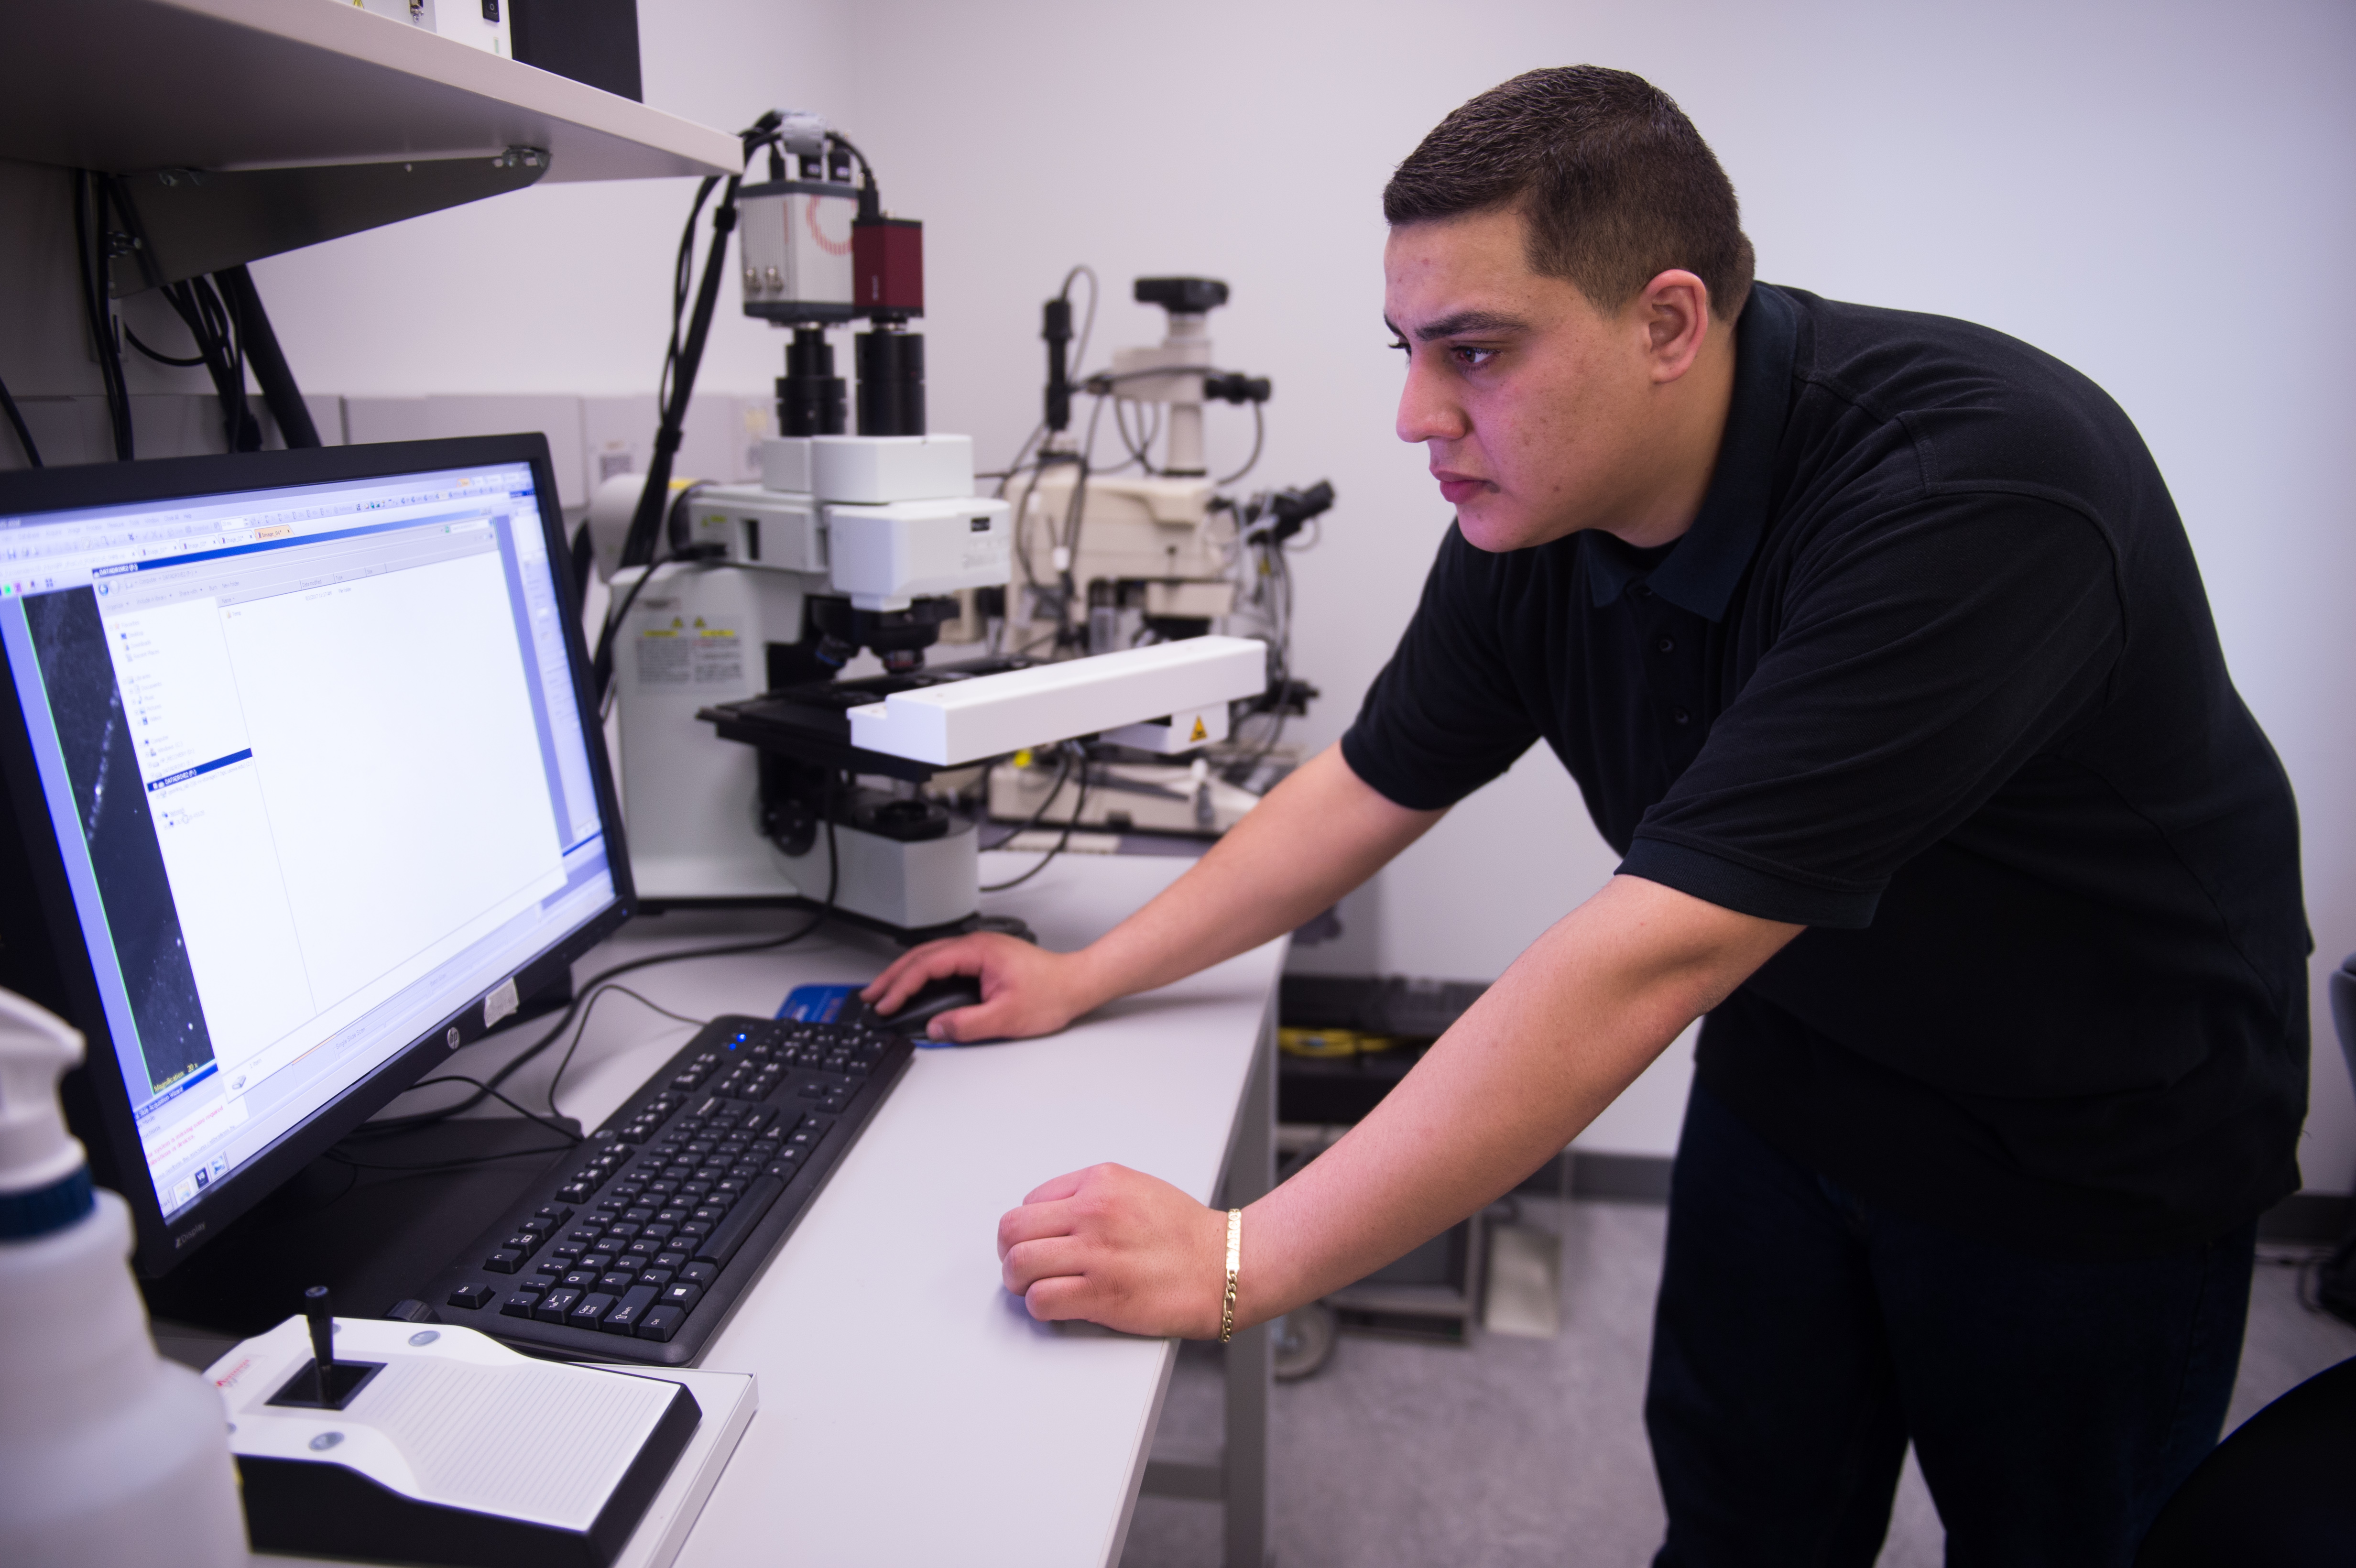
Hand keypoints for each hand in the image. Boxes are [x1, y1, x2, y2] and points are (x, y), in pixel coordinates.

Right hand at [860, 931, 1096, 1042]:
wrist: (1076, 984)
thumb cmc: (1052, 993)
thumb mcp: (1007, 1017)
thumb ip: (968, 1024)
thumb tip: (936, 1028)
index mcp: (978, 951)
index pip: (927, 965)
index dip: (901, 986)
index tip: (885, 1004)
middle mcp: (975, 946)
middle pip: (921, 957)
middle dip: (892, 977)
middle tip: (870, 997)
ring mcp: (978, 951)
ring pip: (929, 958)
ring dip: (904, 975)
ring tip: (883, 993)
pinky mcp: (981, 961)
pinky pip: (942, 963)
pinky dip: (922, 975)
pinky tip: (913, 988)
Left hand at [997, 1164, 1230, 1336]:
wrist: (1224, 1267)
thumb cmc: (1186, 1235)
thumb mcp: (1136, 1189)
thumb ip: (1092, 1196)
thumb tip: (1051, 1217)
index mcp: (1100, 1182)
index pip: (1032, 1200)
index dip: (1030, 1227)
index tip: (1039, 1243)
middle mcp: (1094, 1212)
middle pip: (1014, 1229)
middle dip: (1011, 1252)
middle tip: (1022, 1267)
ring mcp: (1097, 1253)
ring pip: (1020, 1263)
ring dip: (1018, 1281)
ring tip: (1033, 1288)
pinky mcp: (1102, 1294)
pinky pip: (1041, 1299)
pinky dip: (1039, 1306)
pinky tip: (1057, 1305)